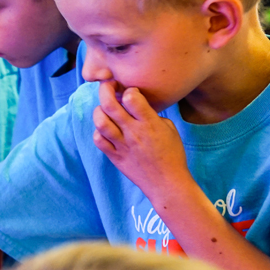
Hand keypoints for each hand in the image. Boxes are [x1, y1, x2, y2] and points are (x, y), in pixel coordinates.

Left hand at [92, 81, 189, 200]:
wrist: (167, 183)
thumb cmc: (172, 155)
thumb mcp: (169, 129)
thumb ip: (153, 115)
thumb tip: (138, 106)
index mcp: (149, 124)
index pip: (132, 98)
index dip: (129, 90)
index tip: (131, 92)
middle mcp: (133, 132)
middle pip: (110, 105)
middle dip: (105, 90)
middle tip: (108, 86)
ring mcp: (122, 145)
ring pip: (100, 122)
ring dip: (99, 110)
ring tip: (104, 108)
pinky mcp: (114, 157)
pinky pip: (98, 140)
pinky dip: (98, 131)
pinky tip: (105, 129)